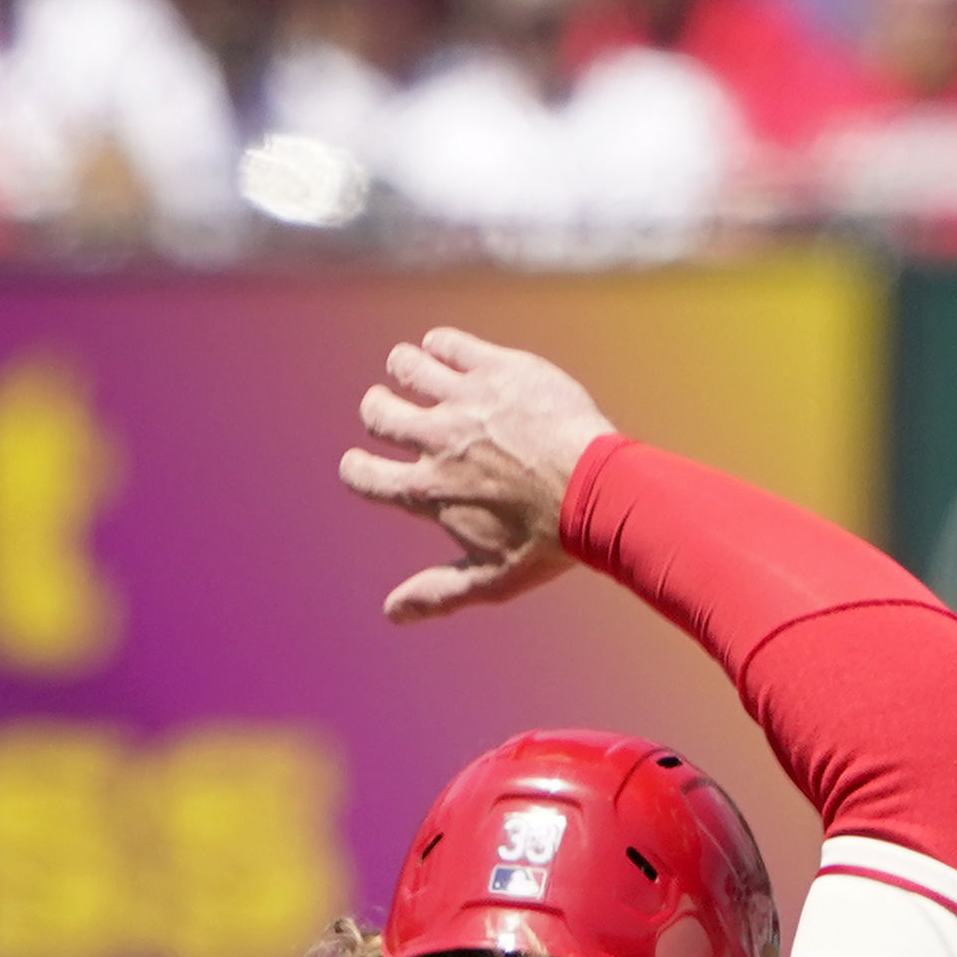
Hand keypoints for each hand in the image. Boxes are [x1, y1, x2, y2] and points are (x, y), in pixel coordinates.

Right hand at [340, 328, 616, 625]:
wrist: (600, 490)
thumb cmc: (549, 540)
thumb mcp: (491, 579)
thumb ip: (437, 593)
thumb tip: (391, 613)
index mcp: (428, 491)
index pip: (363, 473)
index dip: (356, 468)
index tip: (363, 464)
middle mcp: (437, 441)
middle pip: (377, 412)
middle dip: (377, 409)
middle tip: (390, 409)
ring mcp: (465, 400)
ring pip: (405, 367)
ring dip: (402, 369)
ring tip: (412, 371)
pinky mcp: (496, 368)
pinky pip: (448, 343)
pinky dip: (439, 344)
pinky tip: (444, 350)